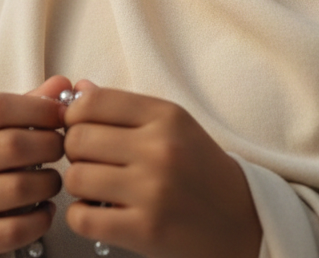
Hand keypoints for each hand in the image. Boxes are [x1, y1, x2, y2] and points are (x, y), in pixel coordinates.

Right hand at [0, 75, 71, 257]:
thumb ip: (29, 104)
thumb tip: (63, 83)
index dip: (38, 108)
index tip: (63, 114)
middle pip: (11, 145)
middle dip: (49, 145)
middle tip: (64, 148)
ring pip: (17, 188)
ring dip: (49, 183)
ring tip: (55, 179)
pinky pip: (15, 229)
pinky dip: (41, 219)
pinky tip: (46, 208)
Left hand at [63, 81, 261, 257]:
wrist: (244, 221)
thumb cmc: (200, 169)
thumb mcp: (172, 125)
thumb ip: (123, 106)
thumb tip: (78, 88)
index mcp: (165, 116)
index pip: (92, 102)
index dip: (74, 114)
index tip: (79, 126)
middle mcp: (159, 149)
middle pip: (78, 138)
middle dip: (74, 150)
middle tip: (89, 159)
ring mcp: (153, 191)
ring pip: (76, 177)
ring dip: (78, 184)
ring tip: (96, 187)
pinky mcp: (147, 230)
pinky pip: (83, 217)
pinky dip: (80, 215)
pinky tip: (97, 211)